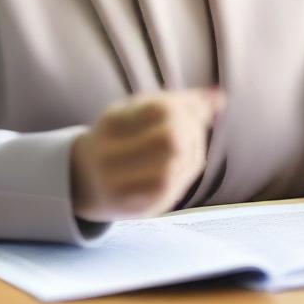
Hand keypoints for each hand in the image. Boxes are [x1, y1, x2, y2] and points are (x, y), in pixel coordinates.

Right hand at [70, 88, 224, 222]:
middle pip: (171, 140)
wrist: (83, 180)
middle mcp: (112, 156)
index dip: (187, 106)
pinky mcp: (140, 207)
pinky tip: (187, 159)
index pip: (160, 109)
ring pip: (176, 166)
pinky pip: (175, 187)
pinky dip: (189, 169)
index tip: (194, 105)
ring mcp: (124, 186)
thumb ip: (177, 101)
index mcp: (111, 124)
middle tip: (195, 124)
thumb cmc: (119, 136)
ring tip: (192, 140)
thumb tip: (220, 96)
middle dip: (193, 130)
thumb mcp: (136, 110)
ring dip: (195, 149)